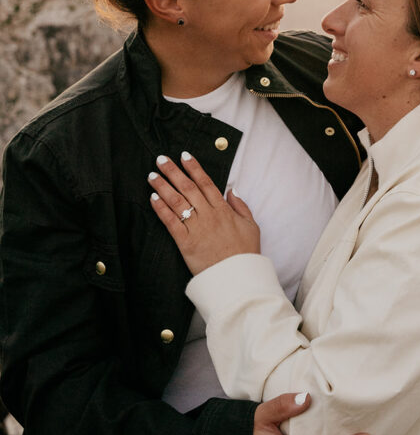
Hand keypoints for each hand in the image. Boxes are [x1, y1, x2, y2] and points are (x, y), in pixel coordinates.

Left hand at [148, 152, 259, 274]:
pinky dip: (161, 210)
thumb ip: (241, 206)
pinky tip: (153, 199)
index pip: (206, 183)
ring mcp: (197, 229)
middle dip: (173, 172)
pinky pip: (171, 223)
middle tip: (161, 159)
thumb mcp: (251, 226)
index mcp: (224, 210)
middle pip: (188, 188)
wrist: (237, 279)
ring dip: (163, 187)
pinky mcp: (186, 243)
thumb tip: (232, 189)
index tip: (184, 155)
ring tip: (152, 176)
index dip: (194, 168)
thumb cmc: (245, 253)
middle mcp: (209, 215)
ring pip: (177, 202)